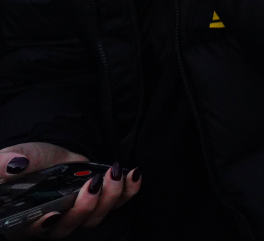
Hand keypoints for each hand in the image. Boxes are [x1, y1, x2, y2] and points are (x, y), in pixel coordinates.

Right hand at [0, 144, 141, 238]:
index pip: (31, 230)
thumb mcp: (10, 158)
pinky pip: (116, 203)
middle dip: (84, 208)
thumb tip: (15, 165)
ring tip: (114, 174)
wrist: (50, 152)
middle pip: (68, 227)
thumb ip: (4, 164)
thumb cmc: (25, 161)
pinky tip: (132, 174)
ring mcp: (77, 212)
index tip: (52, 214)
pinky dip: (128, 191)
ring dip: (109, 198)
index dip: (41, 226)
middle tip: (93, 184)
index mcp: (25, 215)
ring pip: (94, 218)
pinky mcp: (97, 201)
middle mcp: (51, 220)